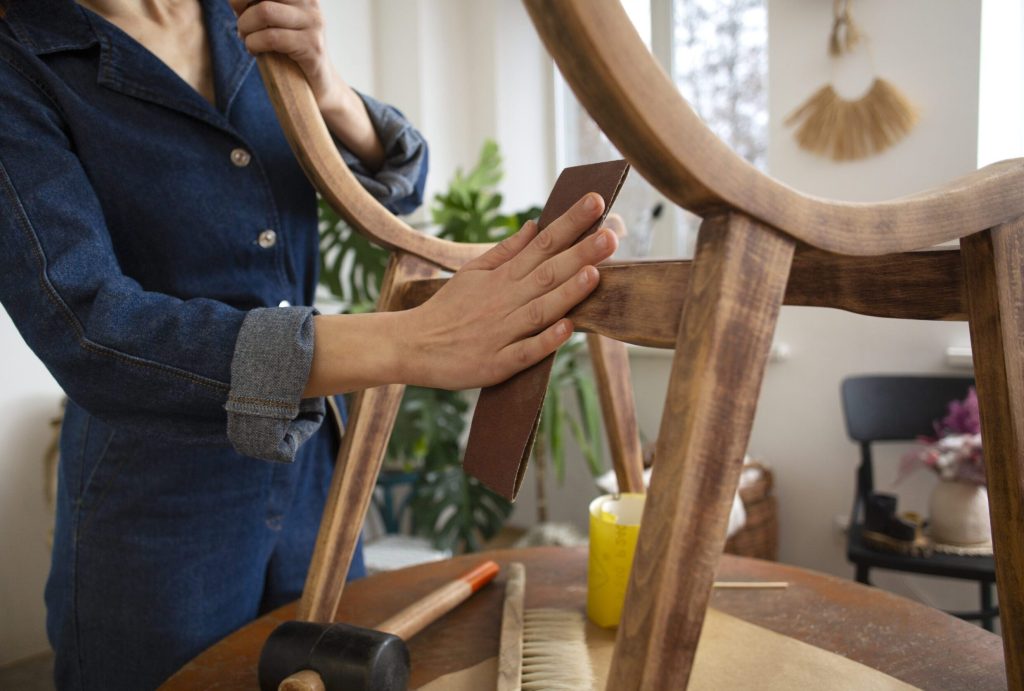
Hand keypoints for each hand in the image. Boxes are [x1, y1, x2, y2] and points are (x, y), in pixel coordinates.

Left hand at [232, 0, 333, 101]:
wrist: (318, 83)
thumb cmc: (291, 51)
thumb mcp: (276, 22)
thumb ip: (261, 6)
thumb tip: (234, 0)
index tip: (239, 8)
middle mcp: (310, 4)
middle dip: (241, 6)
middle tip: (241, 25)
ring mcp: (314, 24)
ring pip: (265, 12)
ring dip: (246, 27)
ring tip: (246, 39)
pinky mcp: (312, 46)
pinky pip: (272, 38)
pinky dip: (254, 44)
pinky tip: (254, 51)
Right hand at [400, 193, 617, 389]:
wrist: (411, 346)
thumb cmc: (447, 309)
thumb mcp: (472, 272)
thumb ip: (506, 251)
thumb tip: (535, 225)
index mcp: (501, 277)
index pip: (541, 244)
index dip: (570, 224)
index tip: (596, 202)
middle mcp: (504, 301)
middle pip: (546, 273)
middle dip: (580, 253)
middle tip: (610, 235)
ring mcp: (501, 332)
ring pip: (540, 309)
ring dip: (567, 292)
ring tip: (594, 273)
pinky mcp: (497, 363)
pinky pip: (525, 352)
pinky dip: (546, 340)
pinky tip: (568, 328)